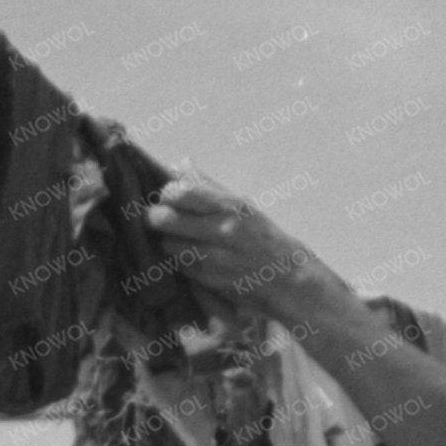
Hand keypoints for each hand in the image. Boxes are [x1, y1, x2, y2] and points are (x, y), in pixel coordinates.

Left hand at [145, 174, 330, 317]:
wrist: (288, 280)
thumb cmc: (262, 237)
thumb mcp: (241, 205)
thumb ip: (208, 186)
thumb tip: (180, 164)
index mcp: (231, 205)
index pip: (182, 192)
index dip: (167, 193)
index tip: (169, 197)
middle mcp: (223, 230)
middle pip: (165, 219)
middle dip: (157, 218)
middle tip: (160, 218)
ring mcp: (216, 258)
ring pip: (169, 244)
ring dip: (168, 241)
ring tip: (179, 239)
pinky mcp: (210, 281)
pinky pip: (179, 265)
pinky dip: (179, 260)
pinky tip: (191, 257)